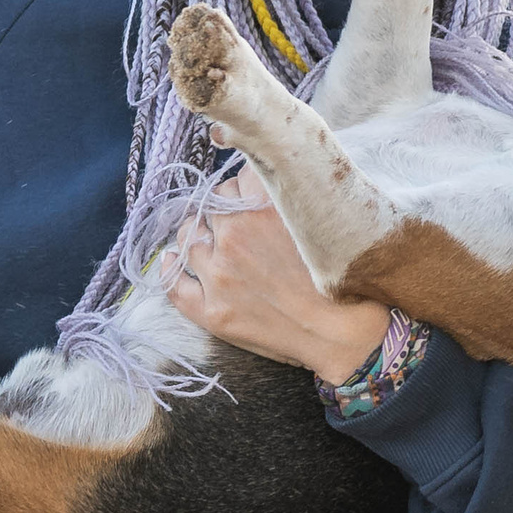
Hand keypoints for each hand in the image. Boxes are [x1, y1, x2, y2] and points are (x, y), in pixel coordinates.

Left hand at [165, 167, 389, 385]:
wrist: (343, 335)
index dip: (246, 188)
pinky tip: (173, 261)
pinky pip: (173, 281)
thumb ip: (289, 196)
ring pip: (189, 234)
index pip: (238, 177)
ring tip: (212, 242)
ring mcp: (220, 274)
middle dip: (224, 208)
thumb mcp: (321, 221)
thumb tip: (260, 182)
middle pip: (212, 201)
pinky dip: (170, 268)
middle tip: (240, 223)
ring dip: (199, 233)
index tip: (252, 198)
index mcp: (266, 207)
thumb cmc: (339, 279)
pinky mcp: (212, 310)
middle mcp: (237, 235)